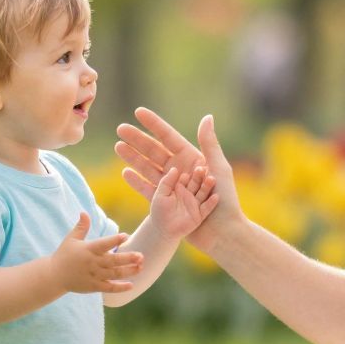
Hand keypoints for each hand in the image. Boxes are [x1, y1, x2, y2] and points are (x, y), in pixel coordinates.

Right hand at [50, 212, 140, 295]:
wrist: (53, 276)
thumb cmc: (63, 255)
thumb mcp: (71, 239)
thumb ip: (81, 227)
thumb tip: (84, 212)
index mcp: (88, 250)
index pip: (103, 244)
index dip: (114, 240)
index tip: (126, 236)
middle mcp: (92, 263)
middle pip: (113, 261)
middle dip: (127, 258)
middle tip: (141, 256)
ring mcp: (94, 276)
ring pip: (114, 274)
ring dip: (128, 271)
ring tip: (140, 267)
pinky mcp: (93, 286)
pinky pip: (109, 288)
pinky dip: (120, 288)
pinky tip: (131, 285)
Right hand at [116, 109, 240, 241]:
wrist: (222, 231)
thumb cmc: (226, 200)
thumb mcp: (219, 168)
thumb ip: (210, 144)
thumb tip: (206, 117)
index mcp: (192, 158)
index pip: (169, 137)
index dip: (153, 124)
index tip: (138, 112)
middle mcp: (180, 170)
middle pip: (154, 150)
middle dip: (137, 139)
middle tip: (120, 129)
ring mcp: (172, 186)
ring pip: (148, 167)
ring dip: (133, 157)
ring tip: (118, 147)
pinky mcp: (167, 202)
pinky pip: (148, 189)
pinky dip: (137, 181)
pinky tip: (125, 173)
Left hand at [150, 163, 219, 239]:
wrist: (163, 231)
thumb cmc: (159, 212)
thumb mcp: (160, 195)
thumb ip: (166, 182)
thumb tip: (175, 169)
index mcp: (179, 188)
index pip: (186, 178)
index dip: (189, 172)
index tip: (194, 165)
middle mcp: (189, 194)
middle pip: (196, 183)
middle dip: (199, 177)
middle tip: (203, 169)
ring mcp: (195, 204)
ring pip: (203, 193)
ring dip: (207, 187)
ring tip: (212, 179)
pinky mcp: (200, 215)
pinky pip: (206, 208)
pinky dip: (211, 202)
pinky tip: (216, 196)